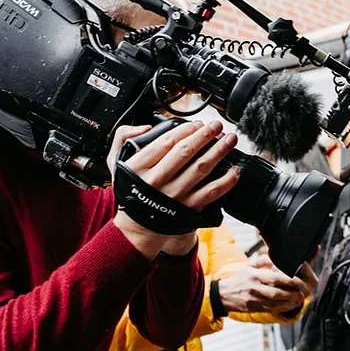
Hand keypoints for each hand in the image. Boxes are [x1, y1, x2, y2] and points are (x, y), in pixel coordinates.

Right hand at [111, 121, 239, 259]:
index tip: (198, 123)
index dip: (186, 129)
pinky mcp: (190, 207)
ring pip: (202, 168)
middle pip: (186, 152)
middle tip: (217, 125)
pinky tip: (234, 169)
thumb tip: (145, 126)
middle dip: (205, 135)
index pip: (167, 141)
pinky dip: (227, 180)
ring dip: (219, 151)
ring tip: (230, 139)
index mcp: (140, 167)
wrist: (138, 226)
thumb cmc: (132, 190)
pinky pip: (212, 191)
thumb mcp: (115, 162)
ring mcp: (175, 195)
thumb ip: (124, 137)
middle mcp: (158, 180)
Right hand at [218, 254, 313, 313]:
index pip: (274, 278)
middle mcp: (255, 289)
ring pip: (275, 303)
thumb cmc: (238, 278)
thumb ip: (263, 260)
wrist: (223, 295)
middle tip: (302, 292)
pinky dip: (282, 308)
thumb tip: (276, 259)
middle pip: (276, 293)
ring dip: (289, 302)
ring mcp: (255, 301)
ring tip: (299, 299)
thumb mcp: (248, 265)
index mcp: (255, 277)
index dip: (287, 280)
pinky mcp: (255, 309)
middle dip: (291, 293)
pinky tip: (289, 305)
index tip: (298, 280)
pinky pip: (271, 310)